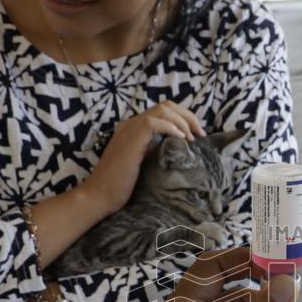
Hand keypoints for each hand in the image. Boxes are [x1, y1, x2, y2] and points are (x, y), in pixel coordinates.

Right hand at [81, 100, 205, 215]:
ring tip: (193, 137)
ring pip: (163, 109)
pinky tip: (181, 140)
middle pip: (166, 106)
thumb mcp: (144, 167)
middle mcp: (130, 124)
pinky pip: (155, 122)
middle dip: (188, 116)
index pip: (162, 111)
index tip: (196, 135)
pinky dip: (171, 127)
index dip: (183, 118)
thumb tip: (179, 154)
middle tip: (201, 134)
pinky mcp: (131, 138)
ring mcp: (129, 129)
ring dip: (183, 121)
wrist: (100, 196)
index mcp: (133, 129)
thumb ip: (156, 154)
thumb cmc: (120, 188)